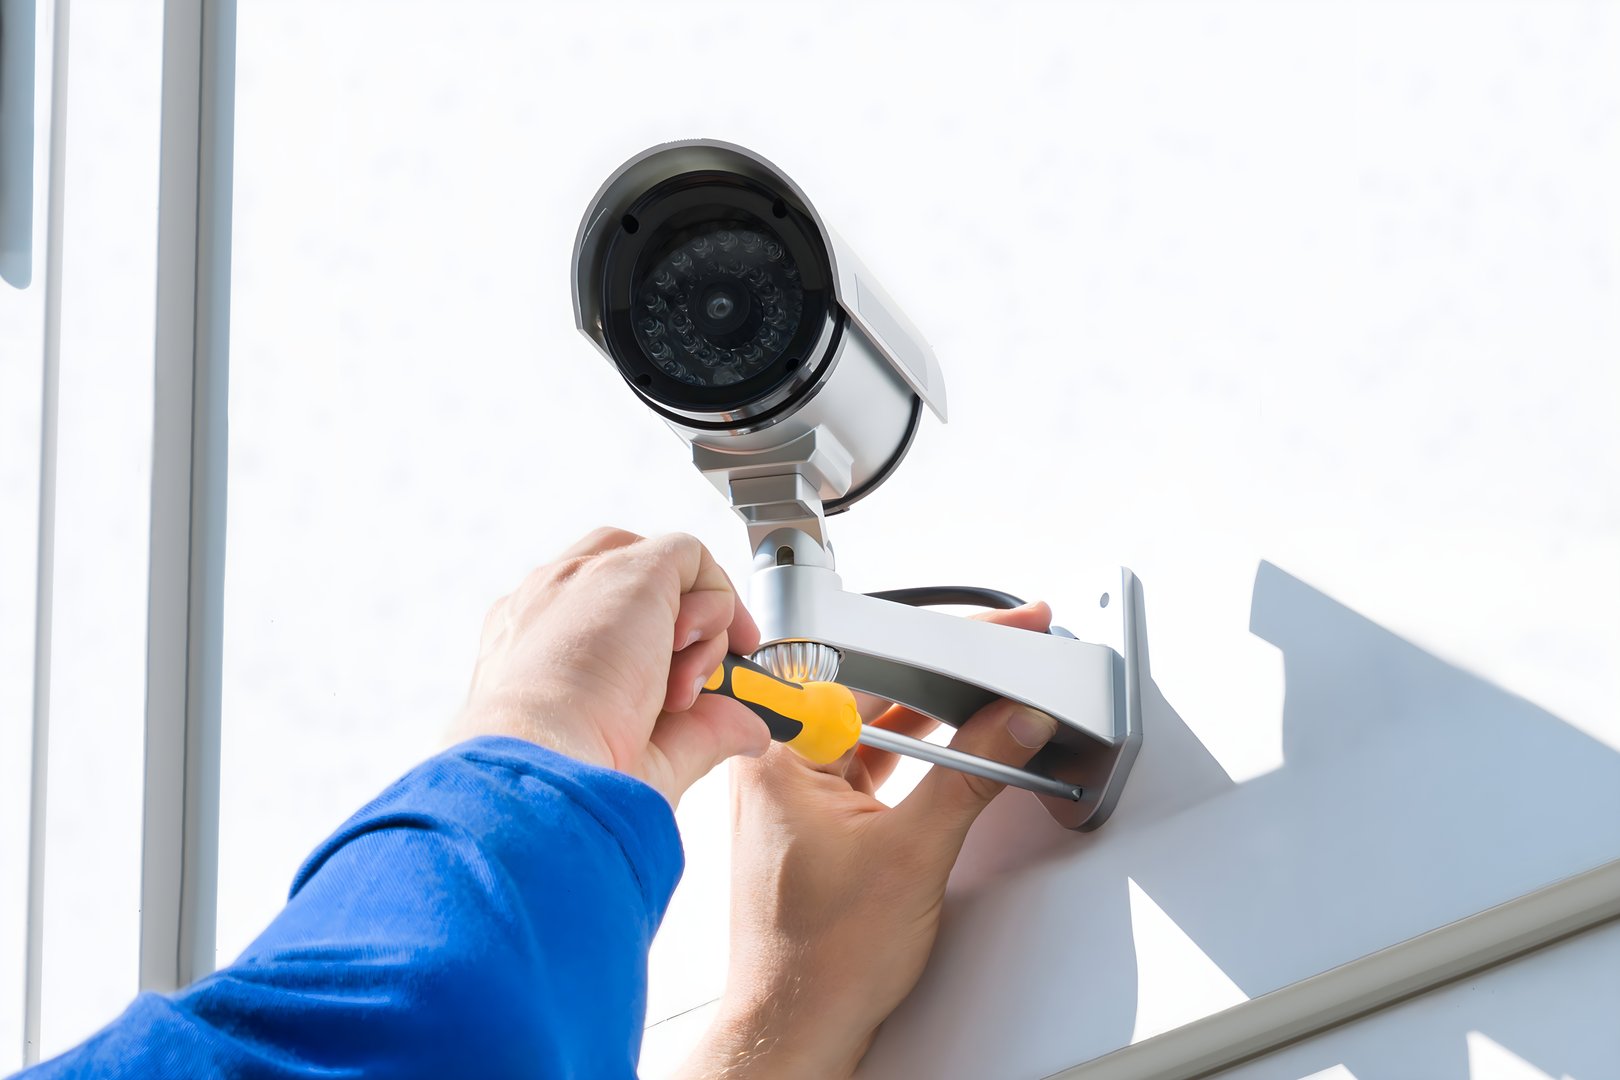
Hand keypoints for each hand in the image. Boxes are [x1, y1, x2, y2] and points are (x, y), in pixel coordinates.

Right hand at [446, 527, 769, 806]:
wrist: (543, 764)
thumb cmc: (573, 774)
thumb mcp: (646, 755)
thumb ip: (700, 730)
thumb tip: (749, 730)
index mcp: (528, 644)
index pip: (592, 613)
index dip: (650, 637)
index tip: (683, 684)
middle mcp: (548, 602)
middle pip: (628, 577)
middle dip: (683, 621)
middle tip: (707, 677)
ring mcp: (582, 578)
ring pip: (663, 569)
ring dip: (702, 623)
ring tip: (683, 686)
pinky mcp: (626, 568)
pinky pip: (688, 556)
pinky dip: (715, 600)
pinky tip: (698, 648)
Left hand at [677, 604, 1060, 1078]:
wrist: (800, 1026)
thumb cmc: (819, 958)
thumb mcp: (914, 852)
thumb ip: (971, 775)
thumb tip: (1011, 724)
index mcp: (778, 753)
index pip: (867, 668)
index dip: (939, 648)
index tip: (988, 637)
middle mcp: (776, 763)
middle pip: (873, 692)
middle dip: (945, 678)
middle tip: (1004, 663)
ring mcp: (794, 792)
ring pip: (876, 730)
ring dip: (935, 722)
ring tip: (991, 710)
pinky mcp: (816, 820)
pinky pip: (872, 766)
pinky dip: (919, 761)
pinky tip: (958, 759)